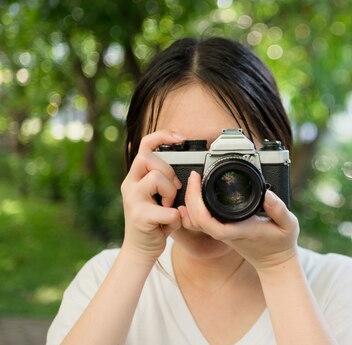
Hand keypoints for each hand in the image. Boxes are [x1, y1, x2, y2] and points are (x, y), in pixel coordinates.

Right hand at [119, 130, 184, 263]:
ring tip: (169, 207)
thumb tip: (188, 169)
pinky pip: (169, 210)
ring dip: (171, 194)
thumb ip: (165, 180)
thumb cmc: (154, 221)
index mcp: (136, 177)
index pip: (145, 145)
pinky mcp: (140, 216)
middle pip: (151, 159)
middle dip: (168, 173)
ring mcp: (133, 199)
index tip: (181, 138)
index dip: (163, 136)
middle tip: (173, 190)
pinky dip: (176, 218)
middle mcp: (130, 184)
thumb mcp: (158, 196)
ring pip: (157, 178)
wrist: (141, 250)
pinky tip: (170, 224)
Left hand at [178, 171, 299, 271]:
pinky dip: (195, 208)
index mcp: (238, 230)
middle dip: (190, 196)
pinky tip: (197, 196)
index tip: (198, 179)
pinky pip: (201, 221)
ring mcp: (222, 233)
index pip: (207, 220)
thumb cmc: (282, 243)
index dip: (196, 201)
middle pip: (195, 218)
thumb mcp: (289, 224)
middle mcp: (226, 232)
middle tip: (194, 176)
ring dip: (191, 201)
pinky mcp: (222, 231)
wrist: (275, 261)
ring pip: (195, 221)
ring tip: (195, 182)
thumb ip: (279, 209)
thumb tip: (268, 194)